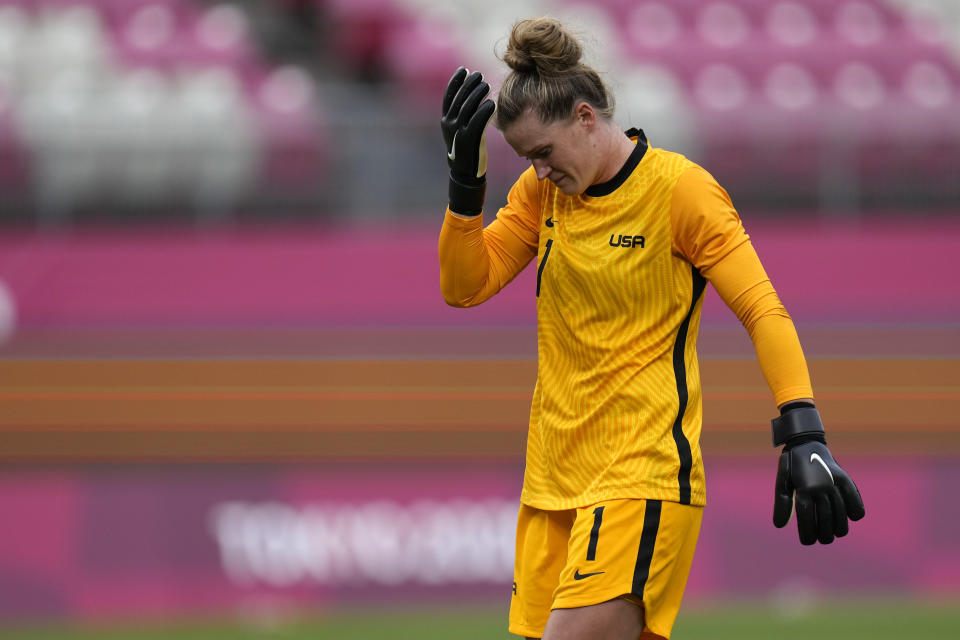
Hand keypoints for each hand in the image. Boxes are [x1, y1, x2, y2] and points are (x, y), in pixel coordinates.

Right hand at [441, 67, 495, 214]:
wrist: (465, 172)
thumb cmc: (467, 147)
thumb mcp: (461, 129)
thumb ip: (464, 112)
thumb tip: (473, 92)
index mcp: (445, 120)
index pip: (448, 96)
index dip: (455, 82)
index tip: (464, 70)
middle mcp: (449, 124)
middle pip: (458, 99)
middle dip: (468, 85)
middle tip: (479, 75)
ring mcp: (458, 132)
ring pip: (467, 108)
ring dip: (477, 94)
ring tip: (486, 85)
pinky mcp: (469, 140)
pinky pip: (476, 122)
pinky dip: (484, 111)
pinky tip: (491, 103)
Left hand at [771, 407, 864, 544]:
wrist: (805, 442)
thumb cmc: (791, 466)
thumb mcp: (782, 481)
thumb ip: (781, 503)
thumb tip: (779, 526)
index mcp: (803, 488)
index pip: (806, 519)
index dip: (808, 533)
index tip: (807, 542)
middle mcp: (820, 487)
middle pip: (825, 520)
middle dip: (823, 535)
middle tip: (821, 539)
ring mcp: (834, 483)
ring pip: (841, 515)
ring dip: (838, 529)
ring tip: (833, 534)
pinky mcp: (845, 480)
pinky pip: (855, 502)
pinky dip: (854, 512)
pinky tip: (848, 518)